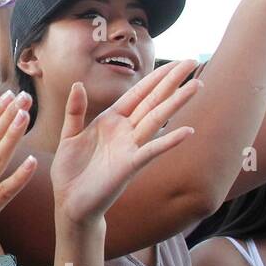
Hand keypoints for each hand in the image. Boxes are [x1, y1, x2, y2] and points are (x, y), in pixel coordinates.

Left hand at [49, 60, 200, 226]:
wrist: (70, 204)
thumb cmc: (72, 172)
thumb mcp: (69, 136)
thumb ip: (75, 111)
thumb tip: (78, 84)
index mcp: (111, 121)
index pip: (137, 94)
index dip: (155, 78)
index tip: (175, 63)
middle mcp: (125, 132)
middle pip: (152, 101)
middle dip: (171, 81)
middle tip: (192, 62)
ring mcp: (130, 148)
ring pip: (156, 119)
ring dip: (176, 102)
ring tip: (196, 85)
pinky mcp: (129, 166)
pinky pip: (151, 150)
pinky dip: (169, 141)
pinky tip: (188, 131)